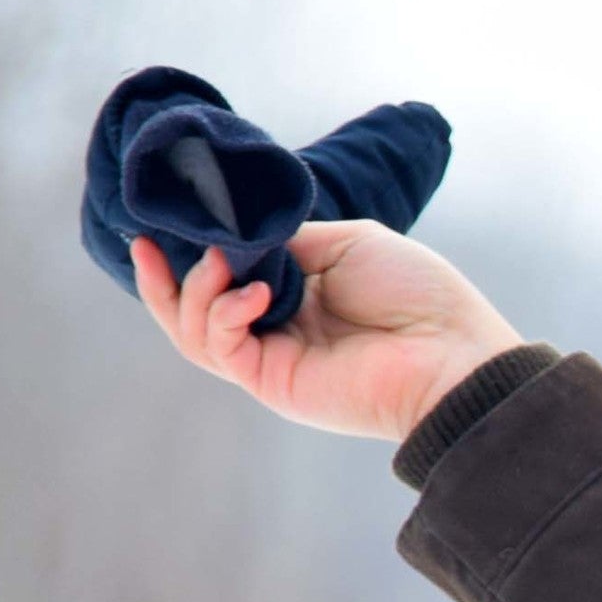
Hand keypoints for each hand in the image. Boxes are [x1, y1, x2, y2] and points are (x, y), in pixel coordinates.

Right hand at [126, 219, 522, 445]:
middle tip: (146, 242)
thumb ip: (287, 237)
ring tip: (220, 263)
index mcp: (298, 294)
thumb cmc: (420, 297)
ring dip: (195, 290)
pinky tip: (256, 292)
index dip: (193, 250)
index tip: (167, 217)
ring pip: (196, 331)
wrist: (456, 357)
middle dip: (164, 278)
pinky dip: (225, 312)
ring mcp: (274, 359)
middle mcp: (280, 329)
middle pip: (195, 309)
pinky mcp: (275, 383)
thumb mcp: (347, 242)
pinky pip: (222, 347)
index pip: (226, 275)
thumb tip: (237, 234)